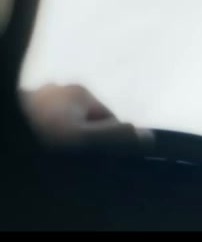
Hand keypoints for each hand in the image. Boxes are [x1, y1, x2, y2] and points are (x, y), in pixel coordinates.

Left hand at [20, 84, 152, 154]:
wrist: (5, 131)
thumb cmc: (42, 137)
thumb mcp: (85, 141)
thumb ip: (118, 137)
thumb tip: (147, 136)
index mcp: (80, 90)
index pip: (109, 119)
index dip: (104, 140)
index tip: (88, 154)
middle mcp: (59, 86)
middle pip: (84, 118)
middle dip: (80, 136)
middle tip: (67, 155)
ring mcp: (36, 94)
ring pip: (61, 120)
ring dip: (59, 135)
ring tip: (49, 150)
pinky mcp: (18, 103)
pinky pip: (41, 120)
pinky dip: (41, 131)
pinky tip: (35, 142)